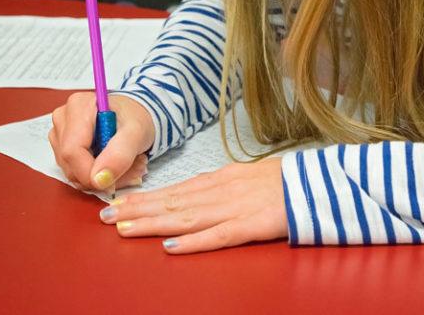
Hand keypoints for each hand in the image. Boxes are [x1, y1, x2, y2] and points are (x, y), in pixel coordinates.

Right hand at [49, 92, 154, 190]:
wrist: (134, 113)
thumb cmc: (135, 116)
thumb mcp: (137, 131)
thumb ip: (120, 153)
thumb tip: (99, 179)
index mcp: (78, 107)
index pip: (72, 151)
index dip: (91, 173)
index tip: (114, 179)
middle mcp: (64, 118)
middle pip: (71, 165)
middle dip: (103, 176)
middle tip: (134, 168)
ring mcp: (61, 134)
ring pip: (74, 173)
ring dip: (104, 178)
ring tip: (129, 163)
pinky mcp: (63, 147)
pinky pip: (76, 173)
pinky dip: (99, 176)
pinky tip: (116, 164)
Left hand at [97, 157, 287, 253]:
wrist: (318, 183)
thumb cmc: (284, 180)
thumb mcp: (246, 175)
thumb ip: (220, 185)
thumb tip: (191, 193)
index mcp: (221, 179)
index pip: (175, 189)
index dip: (145, 198)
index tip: (119, 202)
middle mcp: (222, 191)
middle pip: (173, 202)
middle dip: (138, 209)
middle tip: (106, 216)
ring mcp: (236, 208)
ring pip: (187, 217)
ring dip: (153, 223)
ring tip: (125, 228)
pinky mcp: (253, 225)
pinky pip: (219, 236)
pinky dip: (194, 242)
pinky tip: (171, 247)